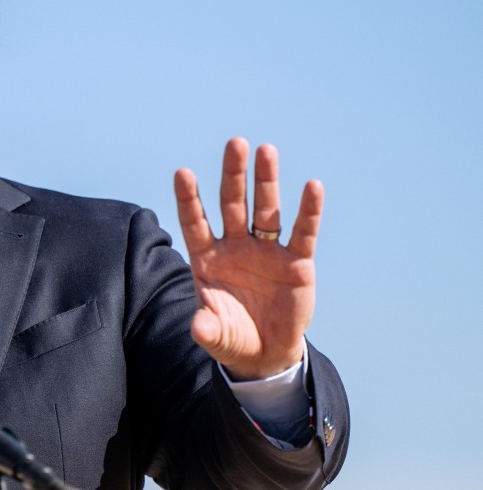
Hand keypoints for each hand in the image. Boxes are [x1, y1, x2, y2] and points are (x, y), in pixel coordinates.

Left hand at [174, 138, 321, 379]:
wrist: (264, 351)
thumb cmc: (231, 335)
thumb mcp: (217, 334)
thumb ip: (208, 328)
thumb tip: (198, 327)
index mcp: (207, 257)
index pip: (195, 221)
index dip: (189, 199)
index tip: (183, 172)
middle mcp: (235, 246)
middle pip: (231, 204)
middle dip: (233, 175)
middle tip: (235, 143)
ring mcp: (266, 250)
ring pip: (265, 209)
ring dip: (266, 181)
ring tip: (266, 150)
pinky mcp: (296, 261)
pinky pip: (302, 232)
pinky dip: (308, 211)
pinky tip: (312, 186)